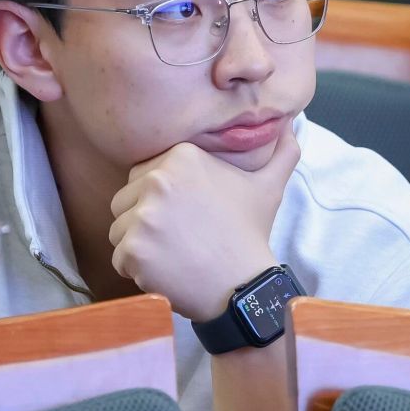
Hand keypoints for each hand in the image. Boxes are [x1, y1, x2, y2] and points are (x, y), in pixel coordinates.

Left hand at [107, 125, 300, 322]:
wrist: (244, 287)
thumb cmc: (250, 235)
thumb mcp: (268, 186)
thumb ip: (280, 151)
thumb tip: (290, 123)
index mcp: (182, 157)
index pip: (143, 175)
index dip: (160, 200)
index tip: (185, 217)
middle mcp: (158, 180)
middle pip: (126, 200)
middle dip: (145, 221)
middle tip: (180, 238)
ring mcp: (143, 215)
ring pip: (120, 228)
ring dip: (139, 245)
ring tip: (173, 255)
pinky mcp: (133, 248)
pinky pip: (119, 257)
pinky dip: (137, 270)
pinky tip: (166, 272)